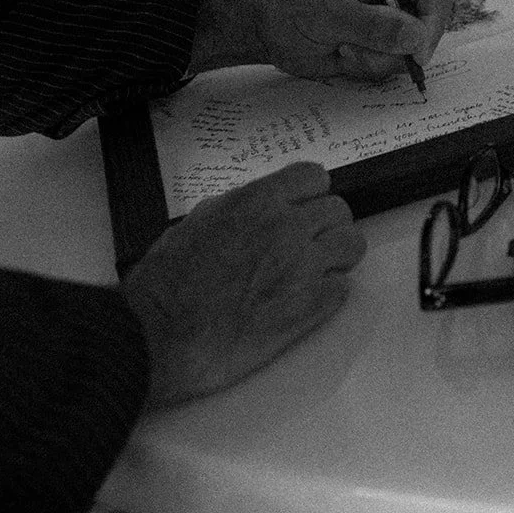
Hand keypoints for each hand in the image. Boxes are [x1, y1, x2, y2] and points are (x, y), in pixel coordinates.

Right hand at [122, 162, 364, 407]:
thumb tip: (261, 209)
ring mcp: (303, 267)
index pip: (314, 177)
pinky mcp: (309, 308)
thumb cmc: (168, 281)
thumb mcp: (199, 220)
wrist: (161, 335)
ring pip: (352, 245)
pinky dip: (330, 292)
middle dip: (325, 225)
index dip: (309, 194)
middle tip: (306, 245)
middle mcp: (289, 227)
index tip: (302, 208)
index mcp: (260, 201)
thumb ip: (240, 208)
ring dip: (337, 256)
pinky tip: (305, 300)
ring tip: (314, 271)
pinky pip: (343, 288)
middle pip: (339, 210)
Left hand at [190, 0, 457, 82]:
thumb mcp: (328, 14)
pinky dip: (368, 69)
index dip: (436, 18)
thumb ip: (374, 25)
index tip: (416, 50)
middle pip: (432, 23)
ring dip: (378, 60)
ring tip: (342, 49)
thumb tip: (417, 36)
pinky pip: (392, 66)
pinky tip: (341, 57)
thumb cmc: (287, 7)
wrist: (261, 28)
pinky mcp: (378, 46)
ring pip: (412, 51)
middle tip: (359, 50)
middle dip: (401, 47)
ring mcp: (388, 22)